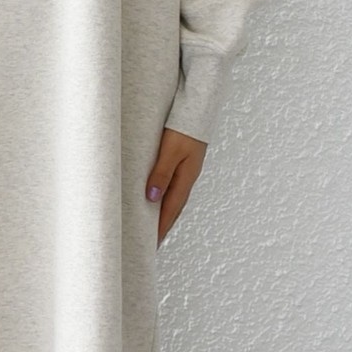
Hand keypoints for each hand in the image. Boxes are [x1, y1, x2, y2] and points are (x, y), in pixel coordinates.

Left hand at [146, 127, 206, 246]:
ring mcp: (188, 170)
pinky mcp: (185, 162)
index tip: (152, 244)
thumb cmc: (185, 127)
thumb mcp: (171, 150)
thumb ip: (161, 173)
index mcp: (186, 177)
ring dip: (166, 213)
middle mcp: (188, 177)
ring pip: (176, 198)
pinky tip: (161, 199)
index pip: (171, 210)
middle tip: (153, 242)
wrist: (200, 107)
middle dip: (164, 226)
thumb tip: (152, 198)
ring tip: (156, 226)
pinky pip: (175, 187)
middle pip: (175, 208)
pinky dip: (168, 198)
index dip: (161, 228)